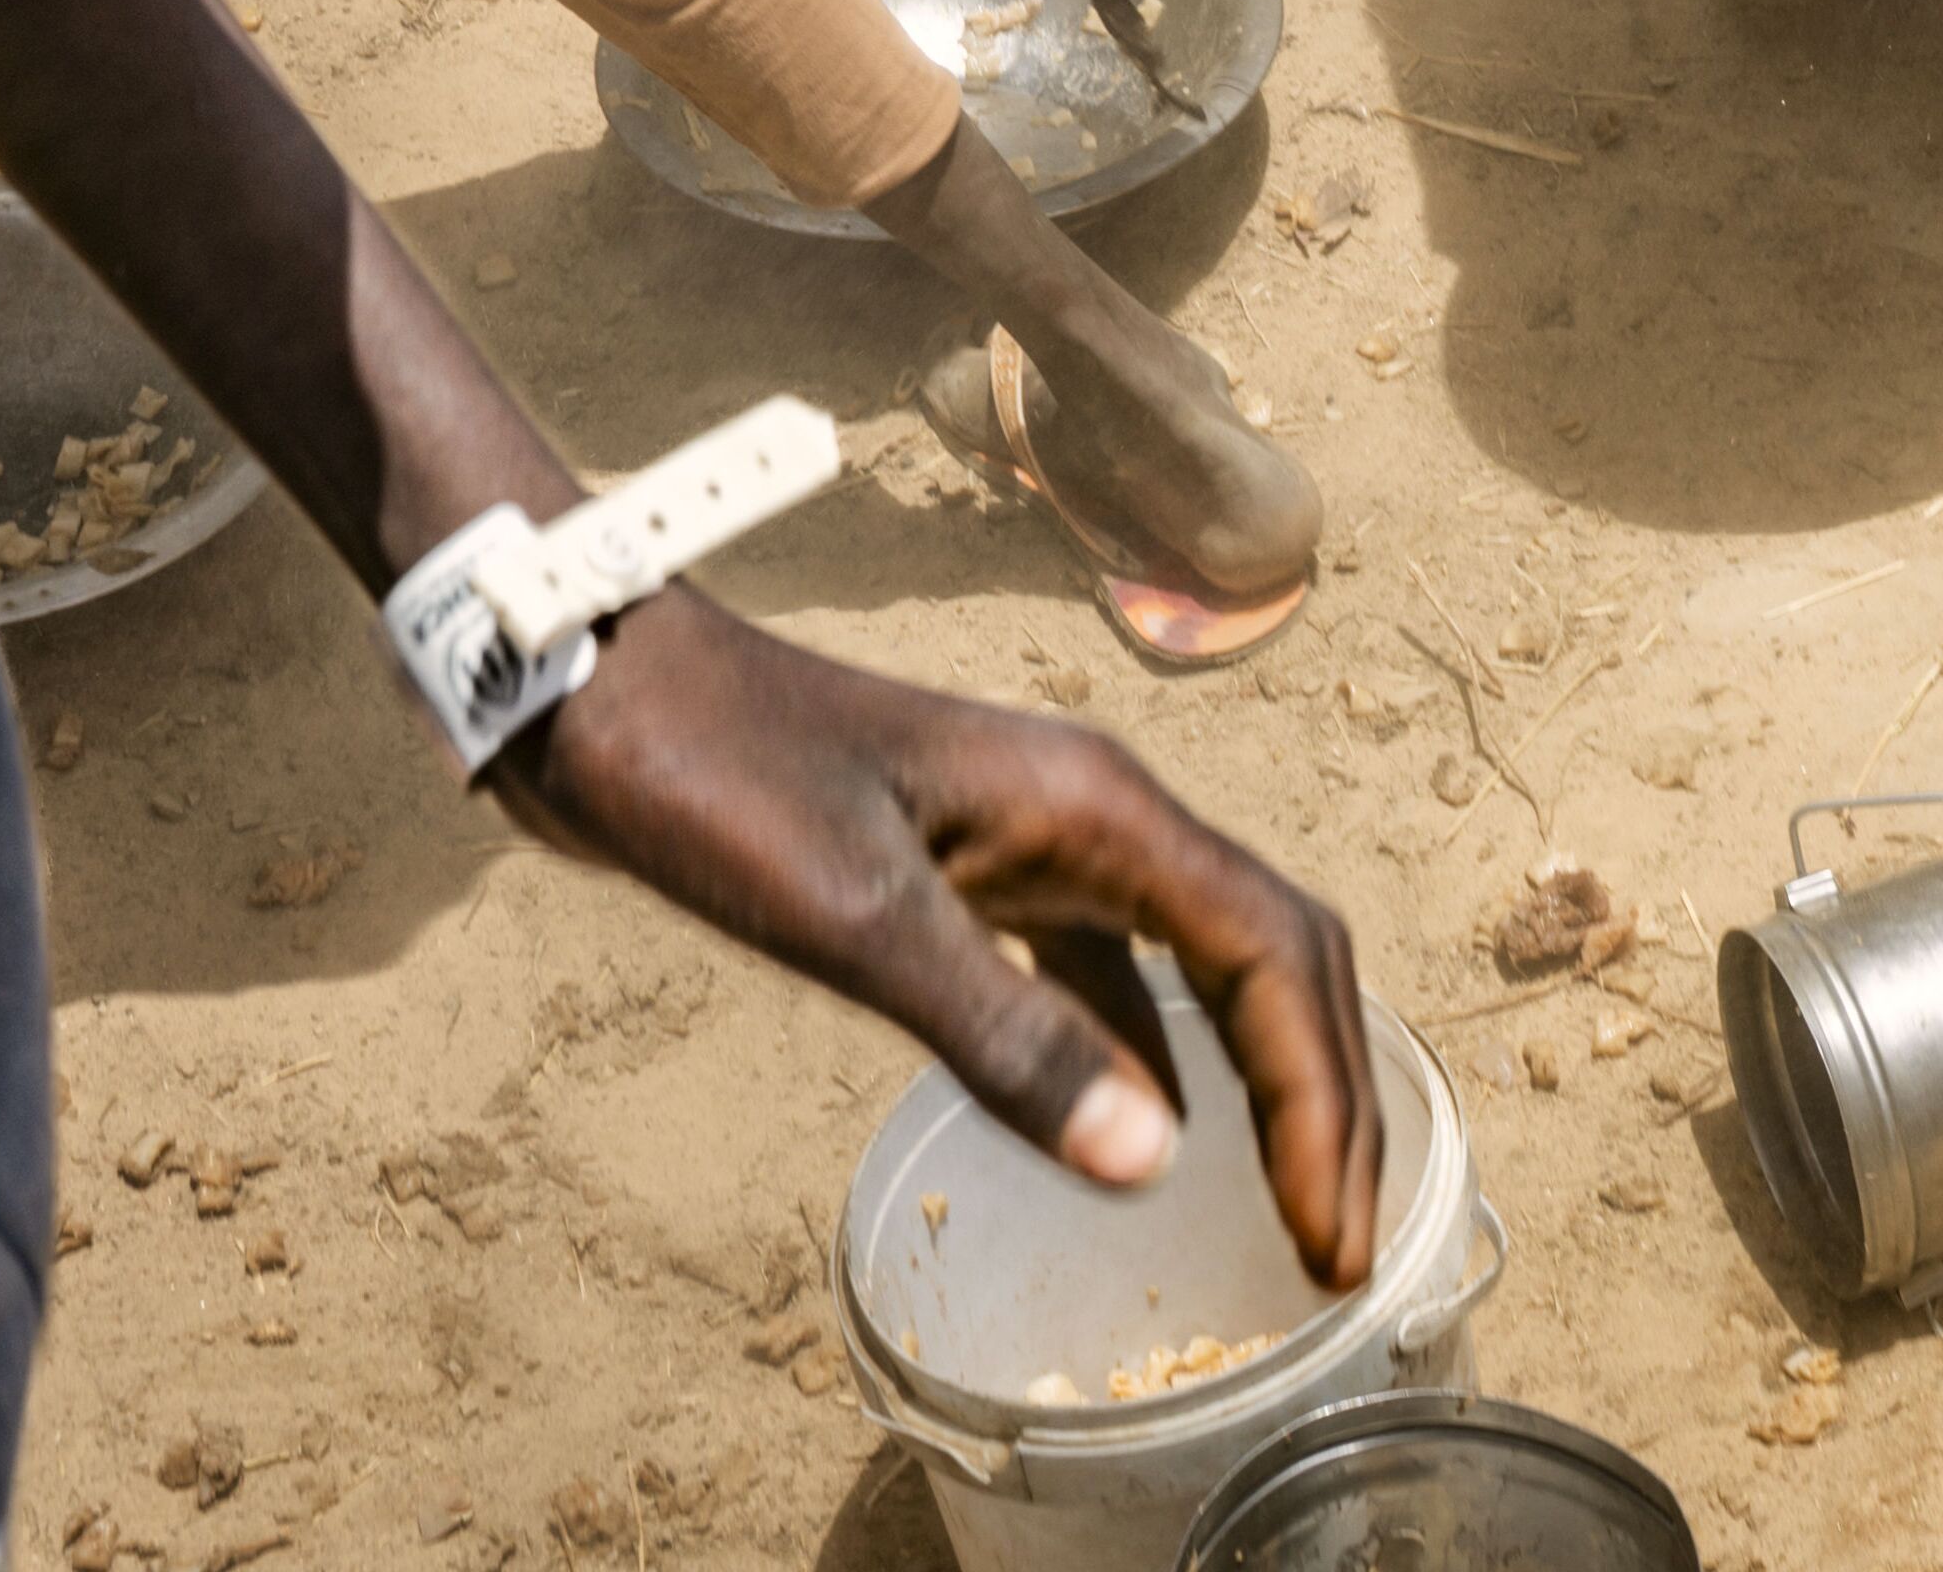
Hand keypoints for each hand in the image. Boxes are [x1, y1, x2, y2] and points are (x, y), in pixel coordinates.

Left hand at [507, 590, 1379, 1282]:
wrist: (604, 689)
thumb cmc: (716, 782)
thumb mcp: (853, 917)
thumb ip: (1003, 1035)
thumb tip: (1153, 1163)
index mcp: (1096, 808)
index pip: (1272, 956)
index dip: (1320, 1102)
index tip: (1331, 1240)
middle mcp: (1098, 813)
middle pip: (1276, 952)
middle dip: (1327, 1099)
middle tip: (1338, 1254)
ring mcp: (1043, 836)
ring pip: (1212, 959)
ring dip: (1266, 1080)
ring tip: (1286, 1208)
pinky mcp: (983, 868)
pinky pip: (1123, 970)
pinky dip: (1167, 1056)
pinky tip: (1150, 1134)